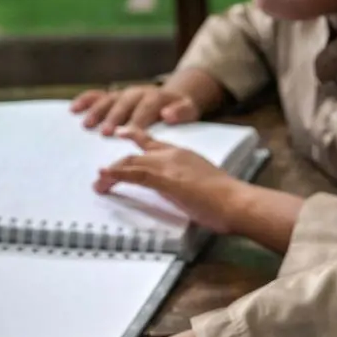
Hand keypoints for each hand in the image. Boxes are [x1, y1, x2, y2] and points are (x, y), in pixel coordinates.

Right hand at [72, 85, 201, 135]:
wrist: (173, 98)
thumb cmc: (180, 111)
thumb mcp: (189, 111)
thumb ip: (181, 112)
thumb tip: (168, 114)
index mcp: (157, 97)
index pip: (146, 107)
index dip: (138, 119)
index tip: (131, 132)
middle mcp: (138, 92)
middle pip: (124, 104)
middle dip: (114, 117)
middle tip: (105, 132)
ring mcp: (124, 93)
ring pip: (108, 100)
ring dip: (97, 111)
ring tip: (87, 125)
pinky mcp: (113, 95)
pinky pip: (97, 95)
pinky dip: (85, 100)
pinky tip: (73, 109)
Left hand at [95, 127, 245, 233]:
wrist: (237, 202)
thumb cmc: (228, 200)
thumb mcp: (205, 187)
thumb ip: (190, 186)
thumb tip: (185, 196)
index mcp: (185, 155)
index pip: (154, 145)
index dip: (136, 140)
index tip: (123, 134)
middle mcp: (174, 155)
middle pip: (137, 153)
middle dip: (118, 164)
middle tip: (103, 173)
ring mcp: (169, 166)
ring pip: (131, 162)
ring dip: (111, 173)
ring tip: (99, 184)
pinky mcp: (165, 179)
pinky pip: (133, 174)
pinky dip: (116, 175)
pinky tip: (104, 179)